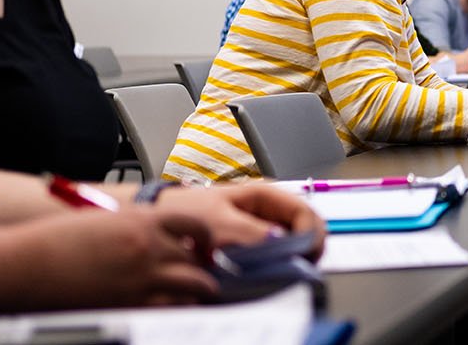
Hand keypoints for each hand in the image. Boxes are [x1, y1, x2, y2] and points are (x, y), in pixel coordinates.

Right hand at [11, 209, 217, 307]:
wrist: (23, 265)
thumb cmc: (53, 242)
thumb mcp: (102, 222)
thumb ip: (135, 228)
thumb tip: (157, 239)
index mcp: (141, 219)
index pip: (194, 224)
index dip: (204, 237)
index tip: (203, 246)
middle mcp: (148, 245)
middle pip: (197, 257)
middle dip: (200, 266)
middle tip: (199, 274)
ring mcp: (143, 275)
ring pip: (194, 283)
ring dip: (197, 288)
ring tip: (195, 294)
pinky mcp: (131, 302)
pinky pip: (174, 307)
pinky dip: (179, 307)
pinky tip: (175, 308)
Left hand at [156, 185, 325, 258]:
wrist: (158, 220)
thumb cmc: (185, 213)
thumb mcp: (219, 222)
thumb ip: (252, 233)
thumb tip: (281, 245)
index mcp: (266, 195)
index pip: (306, 213)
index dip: (310, 235)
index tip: (303, 256)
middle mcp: (269, 211)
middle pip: (304, 231)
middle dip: (301, 250)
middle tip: (290, 268)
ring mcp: (262, 229)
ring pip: (291, 246)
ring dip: (285, 261)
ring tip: (269, 271)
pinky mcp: (253, 246)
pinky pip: (274, 257)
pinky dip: (272, 267)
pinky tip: (259, 272)